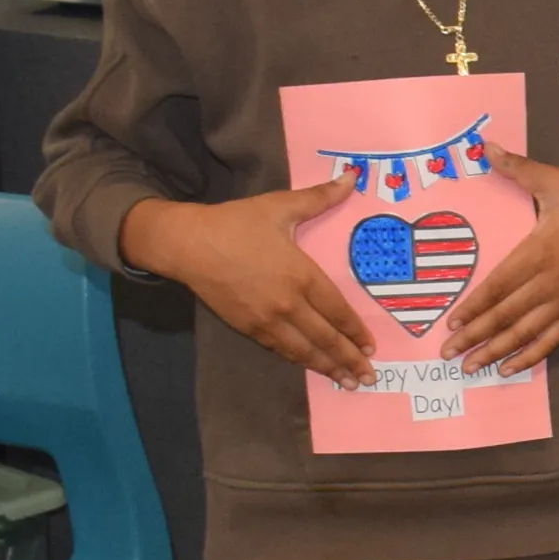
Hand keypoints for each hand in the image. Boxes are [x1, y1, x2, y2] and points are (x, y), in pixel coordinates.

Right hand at [122, 180, 378, 387]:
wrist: (187, 244)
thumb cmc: (236, 223)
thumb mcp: (279, 205)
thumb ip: (320, 197)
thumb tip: (352, 177)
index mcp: (301, 275)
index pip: (337, 310)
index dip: (355, 330)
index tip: (371, 346)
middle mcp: (288, 303)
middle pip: (325, 337)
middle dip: (349, 359)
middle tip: (369, 377)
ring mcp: (266, 319)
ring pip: (304, 350)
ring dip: (328, 368)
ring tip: (348, 383)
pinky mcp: (247, 327)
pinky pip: (279, 349)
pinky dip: (299, 360)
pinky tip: (311, 368)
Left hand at [444, 153, 558, 373]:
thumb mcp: (556, 181)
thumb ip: (519, 168)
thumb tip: (486, 147)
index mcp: (539, 252)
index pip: (499, 285)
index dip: (475, 305)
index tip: (451, 321)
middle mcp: (548, 283)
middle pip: (506, 315)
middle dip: (475, 335)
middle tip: (447, 354)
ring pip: (524, 333)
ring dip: (495, 351)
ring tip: (469, 367)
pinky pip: (550, 340)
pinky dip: (529, 357)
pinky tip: (508, 369)